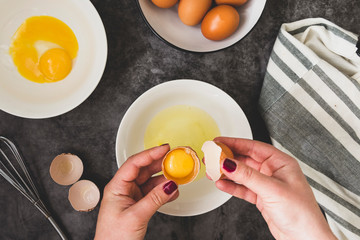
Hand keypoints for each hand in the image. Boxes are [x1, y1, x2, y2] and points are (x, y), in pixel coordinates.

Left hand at [94, 144, 178, 239]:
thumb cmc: (114, 238)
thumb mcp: (136, 216)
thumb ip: (154, 199)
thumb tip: (170, 184)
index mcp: (116, 187)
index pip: (134, 164)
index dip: (150, 154)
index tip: (164, 149)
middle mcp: (124, 189)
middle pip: (143, 170)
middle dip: (159, 163)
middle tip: (174, 158)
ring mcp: (131, 197)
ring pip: (150, 181)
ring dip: (164, 179)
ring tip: (177, 177)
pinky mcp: (138, 205)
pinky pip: (153, 193)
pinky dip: (164, 192)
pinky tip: (173, 192)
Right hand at [213, 137, 336, 239]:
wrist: (305, 239)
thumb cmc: (302, 213)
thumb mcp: (272, 189)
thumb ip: (248, 175)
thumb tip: (229, 163)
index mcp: (281, 162)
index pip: (253, 147)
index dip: (234, 143)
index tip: (219, 142)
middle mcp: (273, 171)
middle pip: (245, 159)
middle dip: (227, 158)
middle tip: (212, 156)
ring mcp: (266, 185)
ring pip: (242, 174)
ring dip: (227, 173)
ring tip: (213, 170)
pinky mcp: (261, 197)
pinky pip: (242, 188)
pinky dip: (231, 186)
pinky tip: (221, 184)